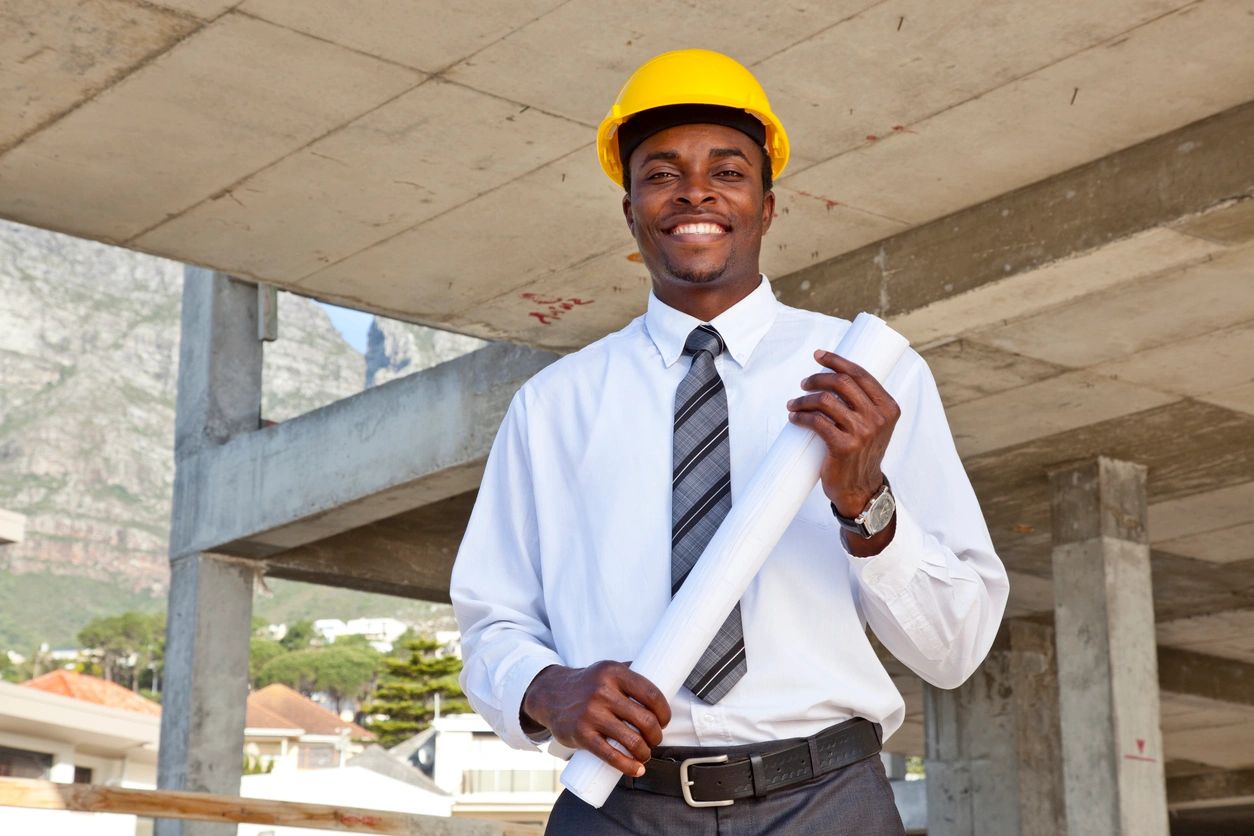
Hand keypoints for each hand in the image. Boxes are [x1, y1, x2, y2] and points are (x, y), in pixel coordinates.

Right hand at [521, 661, 670, 776]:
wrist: (550, 695)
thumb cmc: (586, 685)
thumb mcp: (605, 670)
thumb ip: (630, 672)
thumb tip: (662, 676)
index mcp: (613, 672)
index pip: (651, 693)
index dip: (664, 711)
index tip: (665, 720)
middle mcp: (602, 691)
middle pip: (645, 719)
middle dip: (656, 735)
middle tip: (655, 739)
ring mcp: (591, 713)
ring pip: (631, 740)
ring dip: (645, 752)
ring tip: (645, 753)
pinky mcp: (581, 734)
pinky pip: (611, 755)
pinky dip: (628, 766)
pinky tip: (637, 769)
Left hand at [787, 349, 899, 553]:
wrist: (862, 489)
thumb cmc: (862, 454)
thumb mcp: (874, 426)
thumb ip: (863, 404)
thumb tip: (835, 377)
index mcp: (888, 408)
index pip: (860, 374)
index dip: (837, 361)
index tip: (819, 355)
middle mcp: (878, 418)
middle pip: (841, 383)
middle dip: (818, 378)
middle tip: (804, 383)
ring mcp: (862, 432)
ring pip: (825, 400)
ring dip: (804, 399)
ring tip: (794, 403)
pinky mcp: (844, 446)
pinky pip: (816, 422)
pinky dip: (801, 416)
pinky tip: (794, 417)